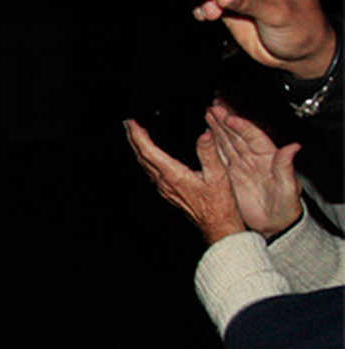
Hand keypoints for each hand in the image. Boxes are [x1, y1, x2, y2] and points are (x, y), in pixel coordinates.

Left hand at [124, 119, 245, 243]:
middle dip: (133, 138)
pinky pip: (151, 171)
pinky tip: (149, 154)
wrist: (217, 225)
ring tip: (135, 133)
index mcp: (173, 175)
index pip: (149, 151)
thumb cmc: (220, 204)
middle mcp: (164, 181)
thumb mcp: (219, 176)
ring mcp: (164, 188)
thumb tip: (204, 134)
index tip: (130, 123)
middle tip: (128, 123)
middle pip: (142, 156)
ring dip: (138, 147)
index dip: (137, 136)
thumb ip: (209, 153)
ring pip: (145, 164)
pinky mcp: (168, 191)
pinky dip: (146, 157)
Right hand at [205, 102, 302, 236]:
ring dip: (217, 128)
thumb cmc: (285, 207)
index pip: (253, 137)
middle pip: (237, 135)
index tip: (230, 118)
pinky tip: (204, 136)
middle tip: (214, 107)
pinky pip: (219, 157)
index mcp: (268, 158)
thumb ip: (286, 167)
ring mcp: (240, 166)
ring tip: (207, 114)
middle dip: (225, 120)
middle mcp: (253, 158)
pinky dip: (211, 145)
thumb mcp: (289, 188)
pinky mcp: (230, 176)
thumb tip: (293, 147)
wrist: (274, 224)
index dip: (242, 126)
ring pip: (227, 142)